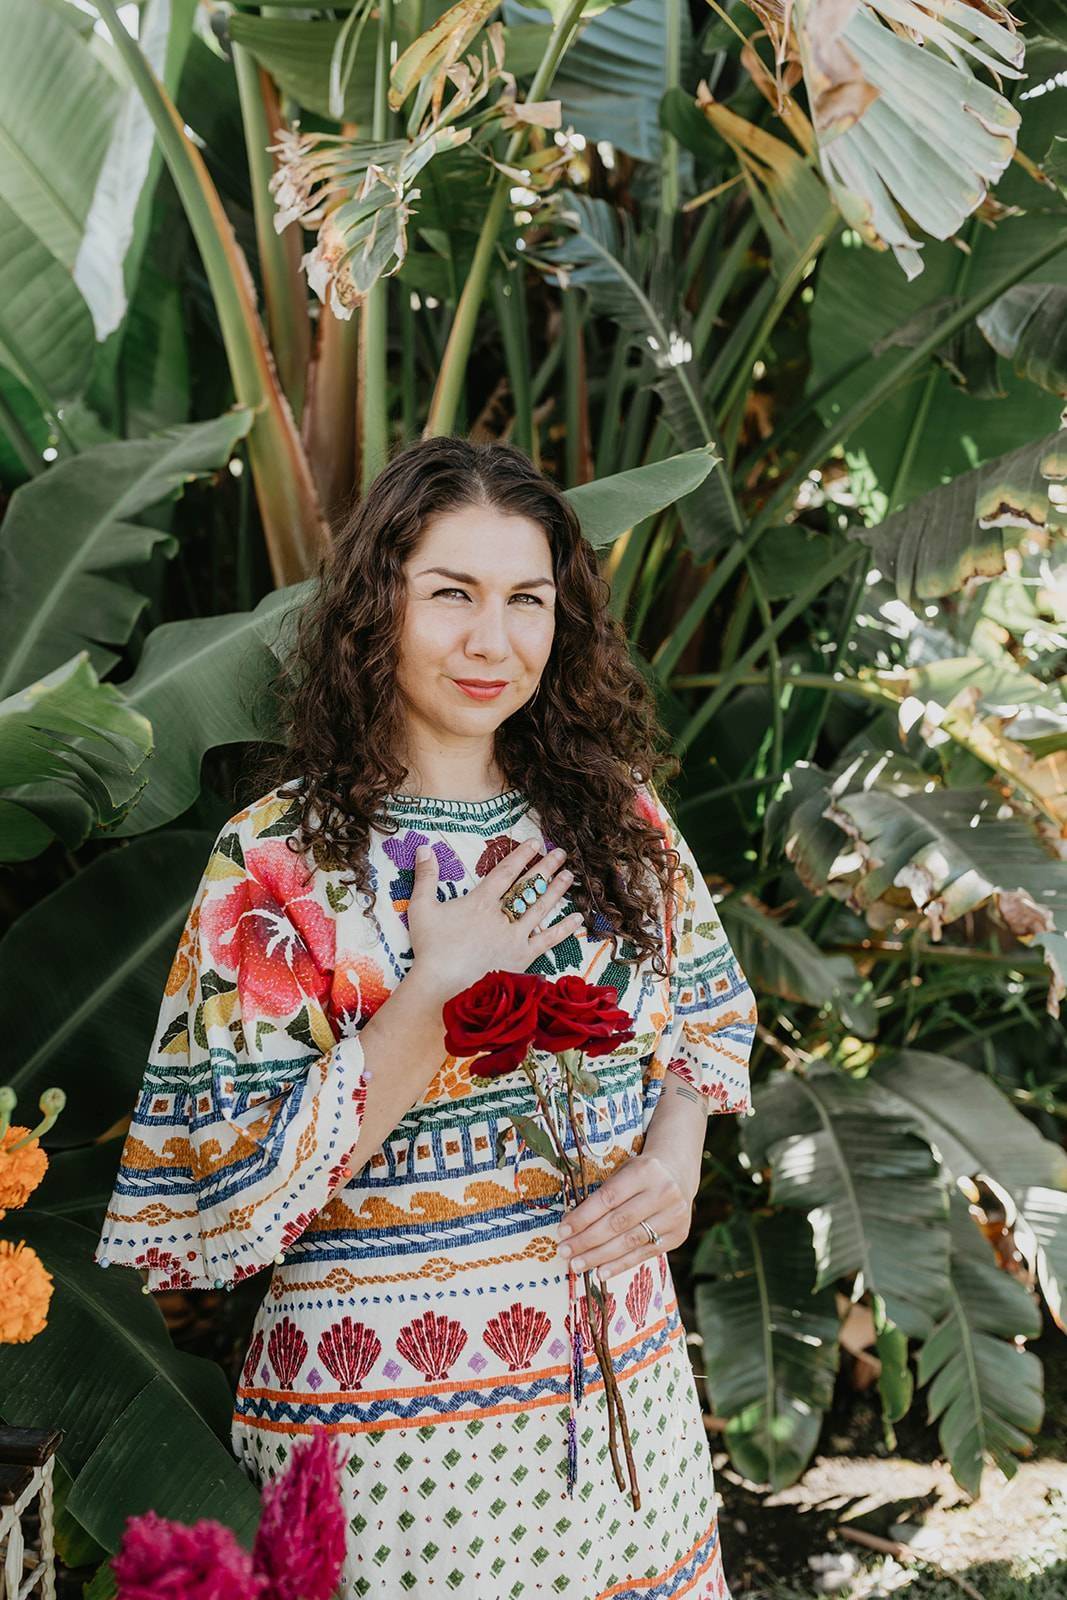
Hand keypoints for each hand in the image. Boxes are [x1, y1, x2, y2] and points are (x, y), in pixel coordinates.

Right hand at [406, 836, 585, 1002]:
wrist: (444, 986)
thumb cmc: (431, 948)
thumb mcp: (421, 908)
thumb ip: (425, 876)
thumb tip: (424, 847)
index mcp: (480, 901)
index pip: (506, 872)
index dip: (522, 855)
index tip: (536, 843)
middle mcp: (502, 915)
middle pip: (528, 886)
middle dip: (545, 867)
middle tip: (561, 854)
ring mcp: (515, 937)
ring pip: (540, 909)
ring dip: (556, 891)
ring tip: (569, 876)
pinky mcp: (522, 957)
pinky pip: (547, 940)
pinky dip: (564, 929)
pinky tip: (577, 918)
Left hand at [555, 1152, 695, 1281]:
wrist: (678, 1173)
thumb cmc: (640, 1174)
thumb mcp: (623, 1171)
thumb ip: (604, 1195)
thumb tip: (572, 1227)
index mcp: (644, 1171)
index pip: (608, 1198)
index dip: (583, 1217)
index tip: (562, 1231)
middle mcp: (663, 1193)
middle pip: (618, 1222)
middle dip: (587, 1240)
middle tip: (565, 1252)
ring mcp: (673, 1216)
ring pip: (630, 1241)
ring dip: (600, 1256)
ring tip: (577, 1264)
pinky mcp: (678, 1236)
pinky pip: (644, 1254)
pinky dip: (620, 1265)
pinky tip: (601, 1272)